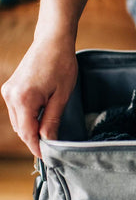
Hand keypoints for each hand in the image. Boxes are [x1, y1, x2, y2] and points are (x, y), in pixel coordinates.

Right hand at [1, 0, 96, 156]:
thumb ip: (52, 120)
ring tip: (48, 135)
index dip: (37, 147)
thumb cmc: (62, 65)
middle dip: (34, 140)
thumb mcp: (62, 96)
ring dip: (31, 129)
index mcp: (23, 100)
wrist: (53, 41)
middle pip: (21, 129)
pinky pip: (17, 110)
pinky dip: (27, 118)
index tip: (48, 158)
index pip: (28, 133)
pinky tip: (40, 120)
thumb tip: (48, 141)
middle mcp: (10, 96)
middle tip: (51, 149)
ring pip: (18, 121)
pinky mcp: (11, 87)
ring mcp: (8, 91)